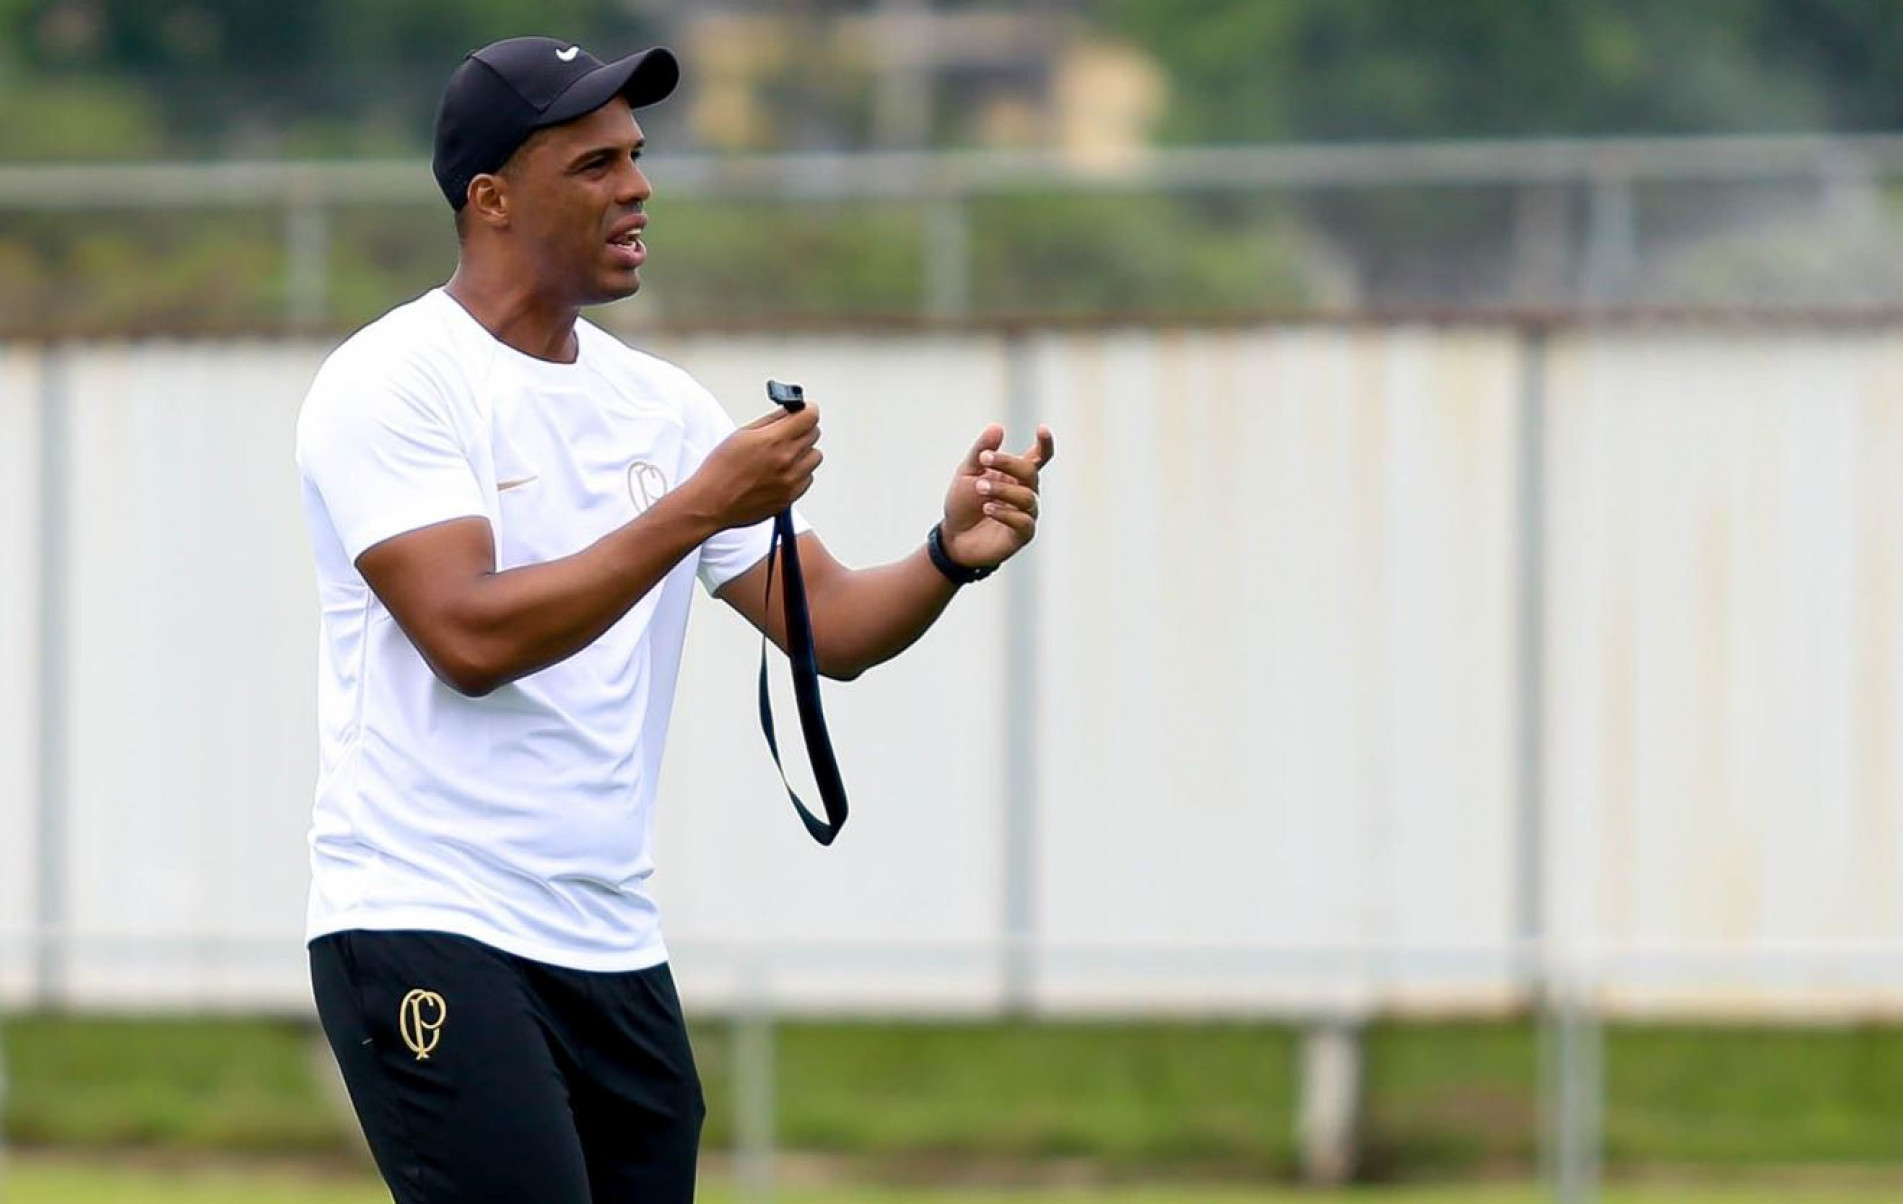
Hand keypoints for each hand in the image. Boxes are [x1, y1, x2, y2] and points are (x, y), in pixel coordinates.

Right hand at [683, 404, 822, 528]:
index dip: (807, 410)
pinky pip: (808, 478)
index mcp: (774, 440)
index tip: (803, 411)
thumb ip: (771, 421)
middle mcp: (787, 460)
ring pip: (815, 456)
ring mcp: (791, 481)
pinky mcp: (791, 497)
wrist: (712, 503)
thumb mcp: (742, 434)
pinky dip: (799, 473)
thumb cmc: (720, 470)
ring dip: (804, 452)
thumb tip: (789, 411)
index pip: (810, 416)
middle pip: (814, 434)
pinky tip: (780, 473)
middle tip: (787, 433)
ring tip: (782, 456)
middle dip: (803, 429)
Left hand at [940, 423, 1054, 569]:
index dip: (1044, 444)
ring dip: (1002, 489)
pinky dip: (1005, 512)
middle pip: (1029, 472)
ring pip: (1026, 497)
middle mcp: (1025, 493)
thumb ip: (981, 451)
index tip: (1042, 429)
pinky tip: (987, 508)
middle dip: (1007, 463)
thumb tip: (997, 427)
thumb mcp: (966, 473)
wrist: (953, 538)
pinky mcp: (1022, 535)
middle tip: (983, 460)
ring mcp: (1026, 514)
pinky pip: (1023, 521)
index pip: (1038, 458)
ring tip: (980, 487)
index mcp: (1015, 476)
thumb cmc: (963, 503)